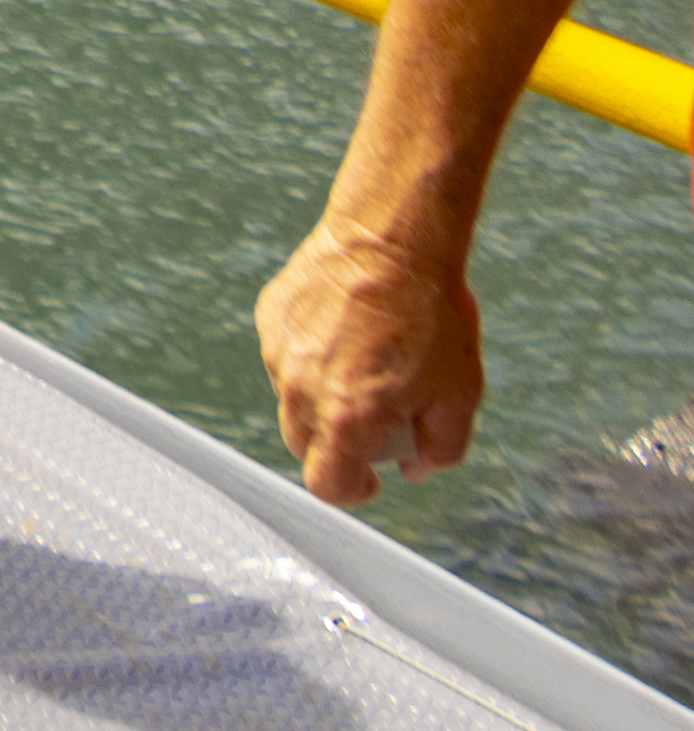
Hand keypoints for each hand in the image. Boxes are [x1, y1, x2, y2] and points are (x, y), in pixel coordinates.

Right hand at [258, 213, 483, 504]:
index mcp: (346, 417)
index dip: (352, 492)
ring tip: (366, 360)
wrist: (391, 238)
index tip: (372, 478)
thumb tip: (414, 469)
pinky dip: (310, 356)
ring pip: (292, 398)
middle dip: (338, 444)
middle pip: (304, 444)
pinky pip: (285, 355)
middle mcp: (301, 389)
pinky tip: (346, 329)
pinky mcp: (270, 318)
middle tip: (377, 417)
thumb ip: (440, 449)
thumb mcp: (460, 394)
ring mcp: (279, 351)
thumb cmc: (431, 316)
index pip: (326, 484)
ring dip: (322, 396)